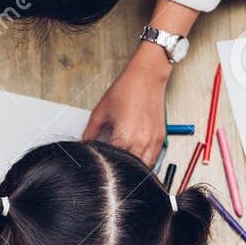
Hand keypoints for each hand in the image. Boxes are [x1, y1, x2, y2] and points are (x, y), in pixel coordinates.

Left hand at [82, 46, 168, 162]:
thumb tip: (85, 144)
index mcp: (125, 136)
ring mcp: (153, 142)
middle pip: (129, 168)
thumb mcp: (101, 111)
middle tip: (111, 163)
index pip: (113, 162)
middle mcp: (142, 142)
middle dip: (119, 167)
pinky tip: (136, 156)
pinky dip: (145, 162)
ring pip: (144, 168)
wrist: (147, 76)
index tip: (99, 161)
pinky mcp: (161, 139)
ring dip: (133, 167)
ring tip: (124, 161)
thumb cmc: (127, 89)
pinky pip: (154, 160)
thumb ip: (90, 132)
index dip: (104, 162)